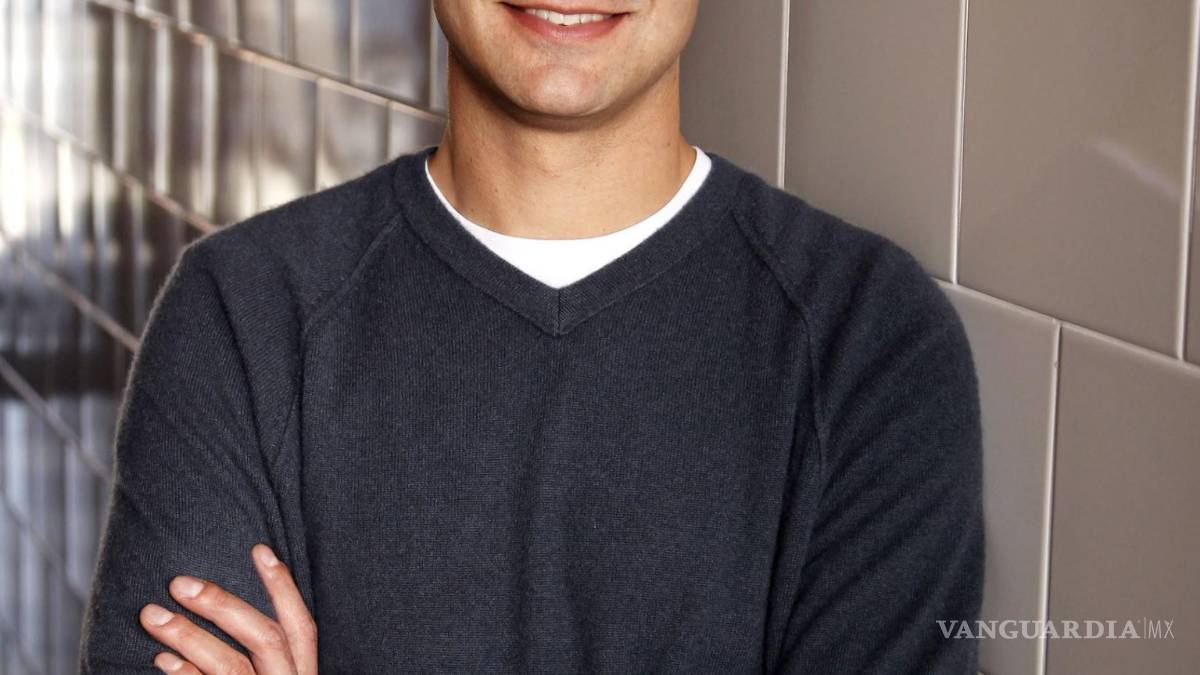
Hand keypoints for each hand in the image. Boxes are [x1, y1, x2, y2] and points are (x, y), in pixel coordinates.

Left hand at [139, 544, 317, 673]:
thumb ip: (261, 655)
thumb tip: (225, 604)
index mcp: (300, 674)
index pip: (302, 627)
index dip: (283, 588)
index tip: (259, 550)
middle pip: (266, 638)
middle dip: (223, 606)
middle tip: (180, 584)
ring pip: (232, 665)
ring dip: (189, 636)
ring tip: (152, 616)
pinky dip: (184, 674)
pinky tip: (161, 658)